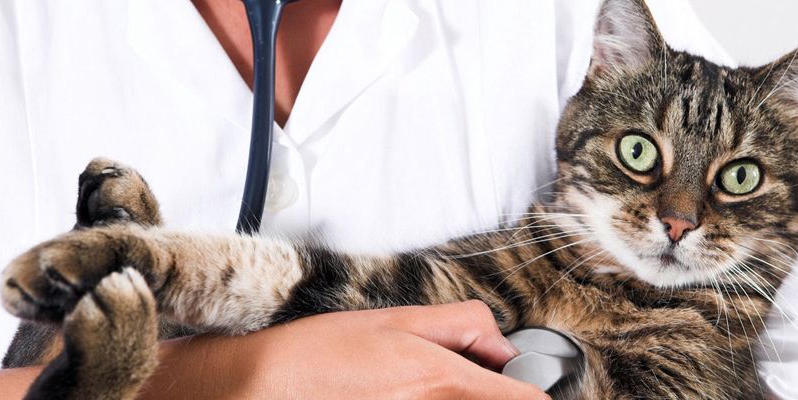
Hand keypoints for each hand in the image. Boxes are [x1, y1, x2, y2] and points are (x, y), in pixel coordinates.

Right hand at [142, 301, 547, 399]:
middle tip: (476, 372)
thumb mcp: (400, 319)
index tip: (523, 381)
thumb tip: (500, 343)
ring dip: (465, 394)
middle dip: (495, 389)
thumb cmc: (322, 356)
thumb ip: (464, 326)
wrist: (265, 390)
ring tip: (418, 382)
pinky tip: (405, 393)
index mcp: (447, 381)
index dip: (532, 390)